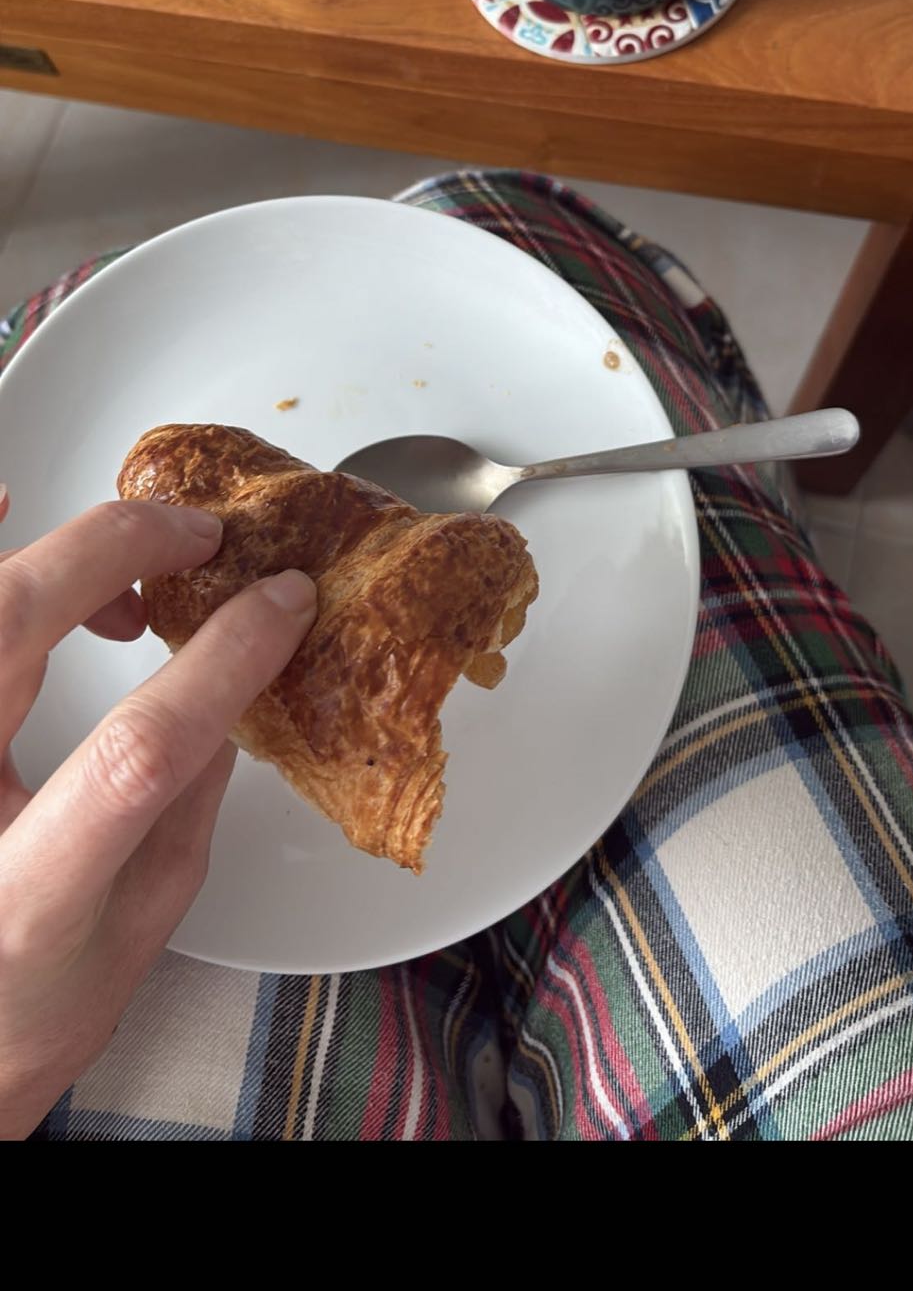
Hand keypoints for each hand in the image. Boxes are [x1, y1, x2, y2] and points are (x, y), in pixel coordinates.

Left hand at [0, 482, 315, 1138]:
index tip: (279, 603)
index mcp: (27, 895)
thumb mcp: (138, 934)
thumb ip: (185, 810)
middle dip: (117, 550)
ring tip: (135, 569)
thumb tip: (226, 686)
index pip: (133, 749)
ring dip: (55, 555)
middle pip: (10, 626)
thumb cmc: (23, 1011)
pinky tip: (11, 509)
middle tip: (198, 536)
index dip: (219, 660)